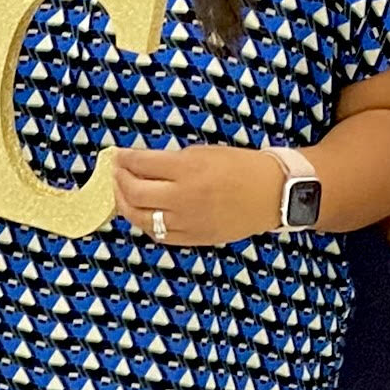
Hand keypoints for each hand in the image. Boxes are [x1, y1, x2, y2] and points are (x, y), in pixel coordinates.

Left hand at [111, 144, 290, 247]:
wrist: (273, 193)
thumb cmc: (242, 167)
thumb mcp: (205, 152)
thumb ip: (171, 160)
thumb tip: (142, 164)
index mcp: (188, 169)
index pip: (142, 164)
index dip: (125, 159)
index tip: (118, 155)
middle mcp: (184, 197)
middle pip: (135, 192)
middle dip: (119, 180)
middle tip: (116, 173)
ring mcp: (187, 221)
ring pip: (141, 218)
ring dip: (125, 204)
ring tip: (122, 194)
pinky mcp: (194, 237)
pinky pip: (158, 235)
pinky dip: (144, 224)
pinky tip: (141, 214)